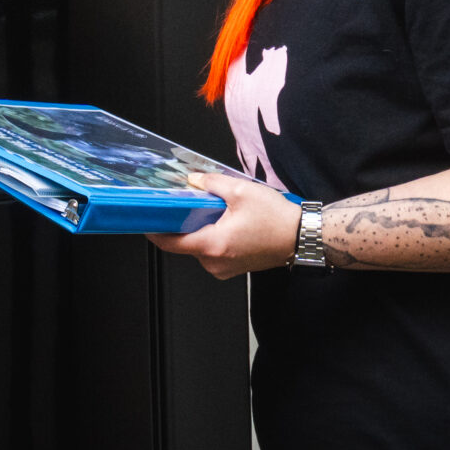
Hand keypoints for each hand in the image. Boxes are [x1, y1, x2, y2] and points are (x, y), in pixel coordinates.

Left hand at [147, 173, 301, 279]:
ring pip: (201, 246)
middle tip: (193, 202)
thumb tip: (193, 181)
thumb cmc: (276, 219)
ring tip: (219, 211)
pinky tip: (228, 221)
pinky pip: (215, 251)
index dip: (156, 232)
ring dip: (203, 228)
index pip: (171, 244)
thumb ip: (211, 184)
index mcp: (213, 246)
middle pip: (187, 243)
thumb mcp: (240, 191)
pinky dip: (215, 236)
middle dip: (186, 222)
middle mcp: (216, 263)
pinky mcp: (235, 268)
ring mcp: (225, 268)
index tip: (147, 221)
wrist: (302, 237)